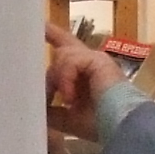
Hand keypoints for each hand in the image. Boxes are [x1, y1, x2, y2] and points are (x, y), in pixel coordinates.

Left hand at [43, 17, 124, 143]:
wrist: (119, 127)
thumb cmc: (99, 124)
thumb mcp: (67, 118)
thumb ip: (51, 111)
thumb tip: (36, 106)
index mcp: (84, 76)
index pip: (67, 54)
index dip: (54, 38)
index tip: (43, 29)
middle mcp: (90, 63)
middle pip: (66, 44)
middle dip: (52, 35)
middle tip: (40, 26)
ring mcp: (95, 59)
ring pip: (62, 55)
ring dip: (59, 79)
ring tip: (67, 100)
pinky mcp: (98, 60)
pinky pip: (71, 61)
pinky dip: (66, 80)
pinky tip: (71, 97)